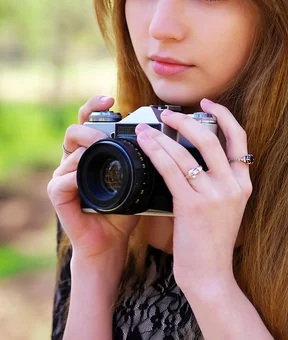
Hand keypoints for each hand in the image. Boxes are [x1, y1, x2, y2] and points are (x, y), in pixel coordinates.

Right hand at [47, 95, 139, 266]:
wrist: (110, 245)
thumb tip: (170, 140)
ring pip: (69, 150)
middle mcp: (76, 160)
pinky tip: (87, 175)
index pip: (90, 121)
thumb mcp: (139, 180)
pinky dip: (74, 175)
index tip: (110, 100)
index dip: (96, 107)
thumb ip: (147, 161)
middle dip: (90, 122)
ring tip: (102, 146)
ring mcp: (64, 176)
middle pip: (74, 129)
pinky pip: (61, 179)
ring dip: (86, 146)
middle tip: (106, 126)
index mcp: (94, 153)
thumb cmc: (124, 211)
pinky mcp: (58, 195)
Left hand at [135, 98, 252, 292]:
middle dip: (186, 120)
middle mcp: (233, 186)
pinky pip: (172, 171)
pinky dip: (156, 152)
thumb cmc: (211, 242)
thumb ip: (217, 182)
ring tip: (146, 128)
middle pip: (211, 139)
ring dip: (163, 136)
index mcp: (243, 184)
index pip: (240, 139)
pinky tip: (145, 144)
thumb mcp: (225, 207)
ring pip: (186, 153)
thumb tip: (193, 155)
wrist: (210, 277)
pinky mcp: (193, 206)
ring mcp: (214, 196)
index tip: (208, 104)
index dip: (224, 116)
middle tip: (167, 113)